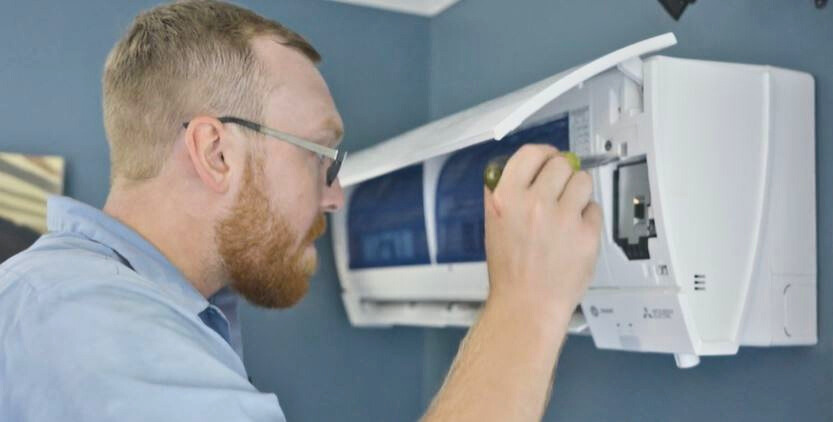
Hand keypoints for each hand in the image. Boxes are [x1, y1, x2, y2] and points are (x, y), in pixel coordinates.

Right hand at [484, 144, 601, 319]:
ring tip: (568, 213)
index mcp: (506, 198)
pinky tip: (575, 234)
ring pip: (583, 181)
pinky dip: (588, 218)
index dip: (543, 154)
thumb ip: (503, 194)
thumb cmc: (510, 271)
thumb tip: (515, 169)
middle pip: (562, 163)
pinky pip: (595, 209)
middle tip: (559, 190)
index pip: (531, 154)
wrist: (527, 305)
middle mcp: (535, 203)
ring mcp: (563, 218)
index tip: (549, 159)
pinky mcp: (587, 234)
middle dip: (562, 174)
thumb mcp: (493, 225)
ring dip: (578, 193)